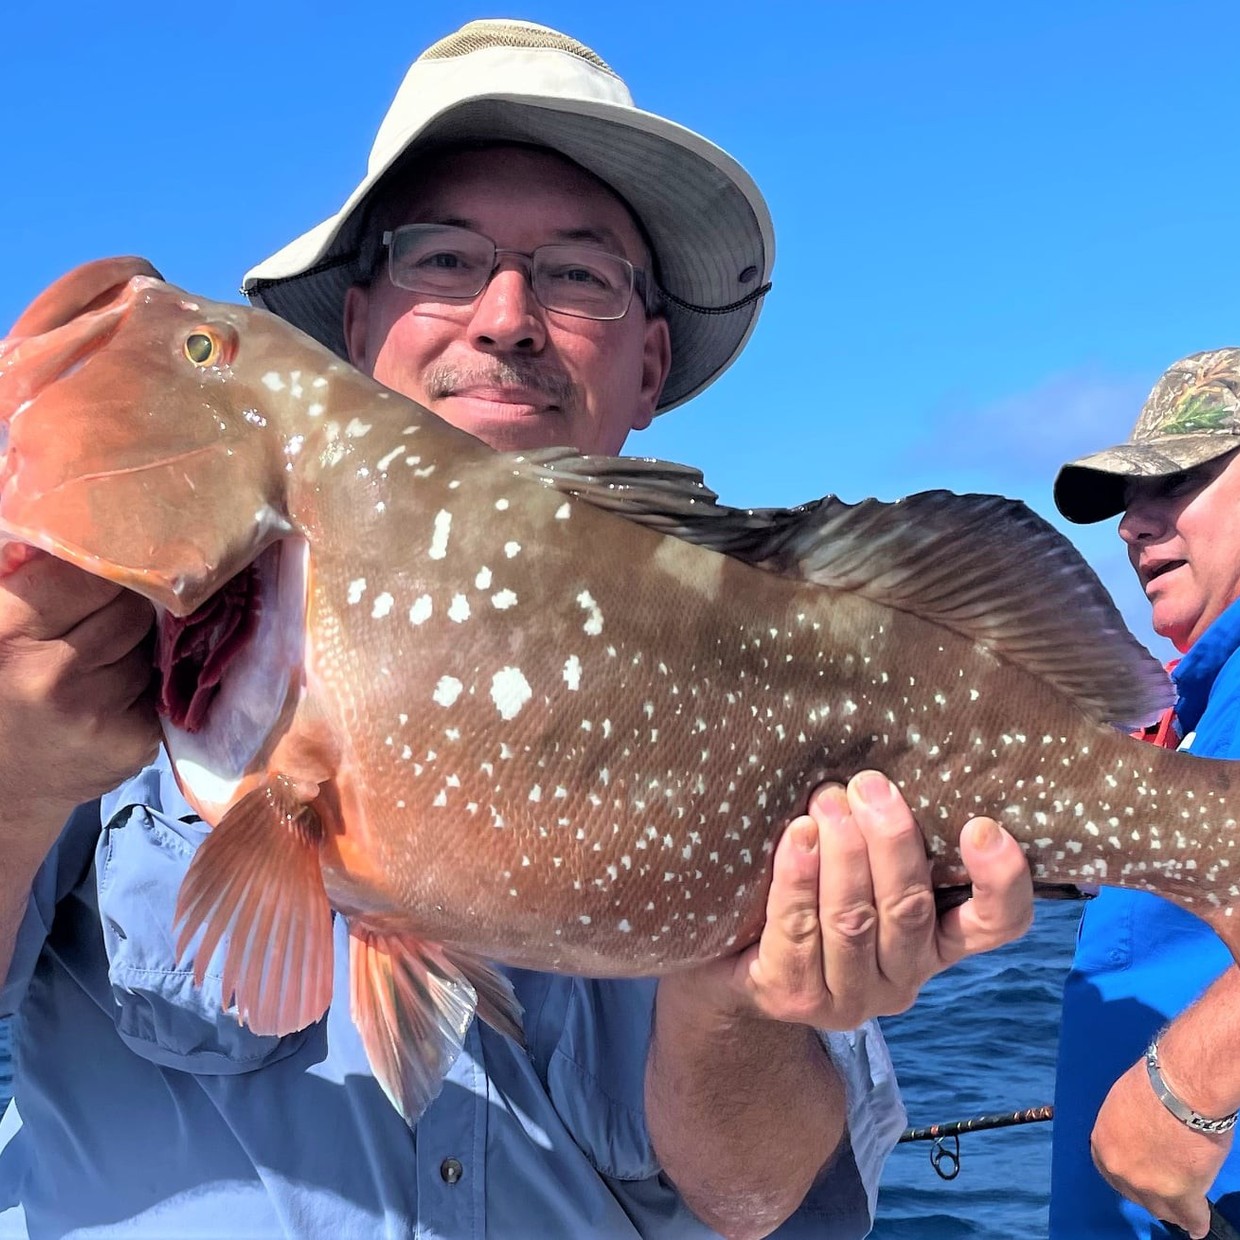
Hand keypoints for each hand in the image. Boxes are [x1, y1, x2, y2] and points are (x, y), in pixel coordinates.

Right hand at [0, 549, 158, 849]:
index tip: (113, 568)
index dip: (108, 567)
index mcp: (8, 630)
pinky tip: (116, 697)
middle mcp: (52, 673)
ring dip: (140, 647)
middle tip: (108, 616)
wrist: (2, 784)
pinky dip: (151, 685)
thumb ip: (31, 574)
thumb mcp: (0, 623)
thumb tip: (88, 520)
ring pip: (152, 647)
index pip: (91, 573)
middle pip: (132, 608)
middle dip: (130, 606)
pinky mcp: (133, 742)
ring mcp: (97, 712)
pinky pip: (164, 688)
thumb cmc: (1, 684)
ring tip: (102, 662)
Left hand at [664, 770, 1032, 1028]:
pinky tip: (796, 838)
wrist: (735, 957)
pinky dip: (797, 881)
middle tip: (868, 785)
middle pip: (909, 909)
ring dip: (842, 854)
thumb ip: (885, 830)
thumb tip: (886, 759)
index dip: (1000, 880)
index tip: (982, 825)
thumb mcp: (863, 861)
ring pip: (853, 921)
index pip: (995, 924)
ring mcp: (848, 996)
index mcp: (937, 940)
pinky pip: (797, 934)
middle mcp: (902, 976)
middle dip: (891, 841)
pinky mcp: (792, 997)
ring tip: (827, 800)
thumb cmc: (813, 886)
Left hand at [1091, 1057, 1228, 1238]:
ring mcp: (1148, 1185)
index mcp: (1103, 1142)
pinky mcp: (1180, 1194)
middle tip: (1161, 1193)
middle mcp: (1120, 1168)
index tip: (1137, 1181)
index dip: (1126, 1177)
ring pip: (1160, 1208)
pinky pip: (1190, 1216)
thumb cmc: (1152, 1086)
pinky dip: (1195, 1221)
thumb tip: (1139, 1134)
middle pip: (1134, 1192)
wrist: (1178, 1091)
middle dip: (1147, 1194)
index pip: (1110, 1171)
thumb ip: (1127, 1128)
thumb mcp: (1122, 1105)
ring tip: (1180, 1213)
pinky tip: (1197, 1226)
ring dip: (1171, 1209)